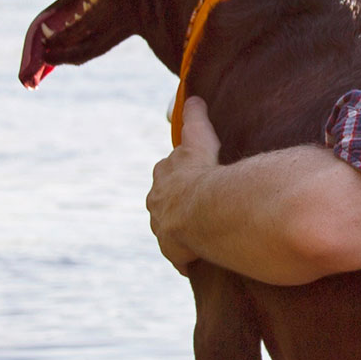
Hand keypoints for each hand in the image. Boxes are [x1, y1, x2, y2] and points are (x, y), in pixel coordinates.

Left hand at [147, 97, 219, 270]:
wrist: (200, 209)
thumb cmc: (202, 172)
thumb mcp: (199, 139)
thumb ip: (195, 118)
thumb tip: (193, 98)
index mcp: (165, 172)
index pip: (167, 168)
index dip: (177, 170)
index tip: (184, 173)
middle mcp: (158, 198)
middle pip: (162, 197)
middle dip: (174, 198)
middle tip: (193, 203)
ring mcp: (163, 225)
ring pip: (169, 225)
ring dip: (180, 228)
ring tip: (197, 233)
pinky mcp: (171, 248)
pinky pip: (179, 255)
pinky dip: (187, 256)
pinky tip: (196, 261)